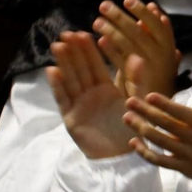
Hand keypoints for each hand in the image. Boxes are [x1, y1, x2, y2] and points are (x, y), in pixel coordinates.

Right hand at [46, 31, 132, 159]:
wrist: (123, 158)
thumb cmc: (132, 130)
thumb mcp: (137, 103)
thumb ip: (137, 81)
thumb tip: (139, 57)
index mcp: (107, 89)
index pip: (96, 66)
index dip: (90, 50)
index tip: (84, 32)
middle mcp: (91, 95)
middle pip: (80, 70)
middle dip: (74, 52)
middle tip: (66, 33)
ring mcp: (80, 106)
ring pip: (70, 80)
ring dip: (64, 64)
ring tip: (58, 45)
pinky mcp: (71, 119)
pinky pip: (64, 100)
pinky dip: (58, 86)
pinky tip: (52, 71)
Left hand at [94, 0, 179, 99]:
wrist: (156, 108)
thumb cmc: (155, 76)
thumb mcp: (159, 53)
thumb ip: (155, 33)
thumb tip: (152, 7)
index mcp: (169, 48)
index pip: (157, 25)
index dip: (143, 12)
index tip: (127, 0)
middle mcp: (162, 57)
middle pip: (139, 32)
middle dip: (121, 17)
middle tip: (103, 5)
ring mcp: (150, 69)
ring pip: (129, 44)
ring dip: (112, 30)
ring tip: (96, 22)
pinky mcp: (136, 82)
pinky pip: (121, 62)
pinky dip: (111, 51)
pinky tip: (100, 41)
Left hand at [123, 70, 191, 182]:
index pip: (183, 113)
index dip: (166, 105)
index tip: (149, 95)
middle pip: (167, 125)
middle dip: (146, 112)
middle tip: (129, 101)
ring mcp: (188, 155)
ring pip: (159, 141)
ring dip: (141, 128)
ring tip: (127, 117)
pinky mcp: (181, 168)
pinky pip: (159, 161)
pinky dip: (144, 152)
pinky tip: (133, 142)